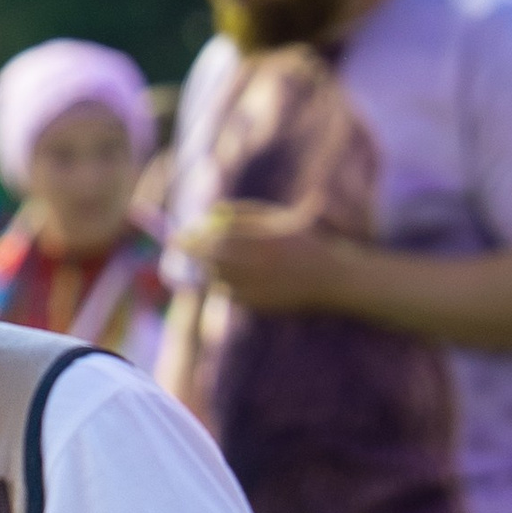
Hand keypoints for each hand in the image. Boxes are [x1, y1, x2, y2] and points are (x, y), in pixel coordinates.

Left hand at [177, 203, 359, 318]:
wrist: (333, 279)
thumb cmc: (306, 243)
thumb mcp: (282, 218)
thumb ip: (248, 212)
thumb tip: (214, 210)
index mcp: (266, 236)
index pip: (221, 235)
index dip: (196, 236)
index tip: (180, 235)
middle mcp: (262, 261)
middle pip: (215, 256)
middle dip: (193, 252)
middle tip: (178, 248)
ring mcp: (261, 283)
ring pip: (219, 277)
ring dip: (206, 269)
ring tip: (202, 263)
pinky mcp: (261, 302)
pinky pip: (230, 294)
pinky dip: (221, 286)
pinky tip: (221, 280)